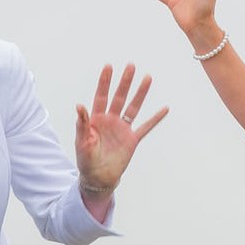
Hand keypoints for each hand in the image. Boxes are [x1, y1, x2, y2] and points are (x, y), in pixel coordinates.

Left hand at [74, 63, 166, 207]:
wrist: (98, 178)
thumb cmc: (86, 160)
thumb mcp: (82, 141)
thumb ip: (82, 123)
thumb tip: (79, 105)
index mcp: (97, 119)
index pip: (101, 96)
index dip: (105, 82)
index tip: (109, 67)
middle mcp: (110, 120)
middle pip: (119, 97)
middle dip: (125, 82)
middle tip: (131, 66)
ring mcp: (122, 129)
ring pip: (133, 107)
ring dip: (140, 93)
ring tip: (147, 78)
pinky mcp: (132, 140)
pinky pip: (146, 127)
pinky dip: (155, 119)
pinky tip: (165, 109)